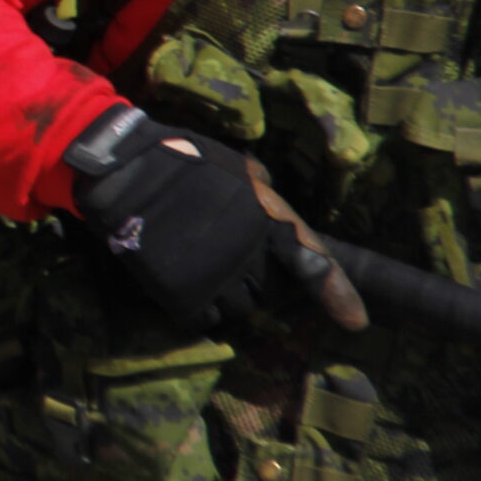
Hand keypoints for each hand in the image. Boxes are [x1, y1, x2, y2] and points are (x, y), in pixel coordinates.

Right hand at [65, 110, 366, 334]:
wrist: (123, 172)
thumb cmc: (179, 159)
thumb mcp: (234, 166)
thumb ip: (261, 194)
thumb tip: (271, 205)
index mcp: (268, 220)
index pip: (314, 263)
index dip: (338, 295)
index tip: (356, 322)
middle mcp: (250, 257)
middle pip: (269, 290)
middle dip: (253, 275)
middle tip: (221, 248)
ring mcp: (217, 279)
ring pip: (238, 306)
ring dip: (225, 290)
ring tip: (196, 257)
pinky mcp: (185, 296)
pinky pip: (206, 317)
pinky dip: (197, 304)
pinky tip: (181, 275)